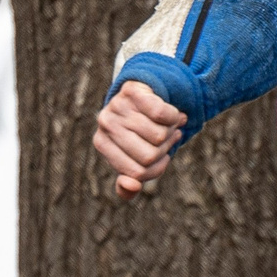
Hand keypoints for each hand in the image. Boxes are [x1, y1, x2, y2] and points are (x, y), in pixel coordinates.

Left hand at [92, 80, 185, 197]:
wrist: (142, 91)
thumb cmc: (138, 130)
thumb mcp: (133, 157)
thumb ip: (129, 184)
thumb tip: (133, 186)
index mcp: (102, 143)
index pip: (137, 173)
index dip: (159, 166)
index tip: (165, 155)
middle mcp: (106, 124)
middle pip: (149, 156)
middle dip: (166, 148)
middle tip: (170, 137)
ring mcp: (117, 105)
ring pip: (158, 135)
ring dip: (172, 131)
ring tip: (170, 125)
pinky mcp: (132, 90)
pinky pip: (161, 114)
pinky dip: (174, 117)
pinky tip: (173, 115)